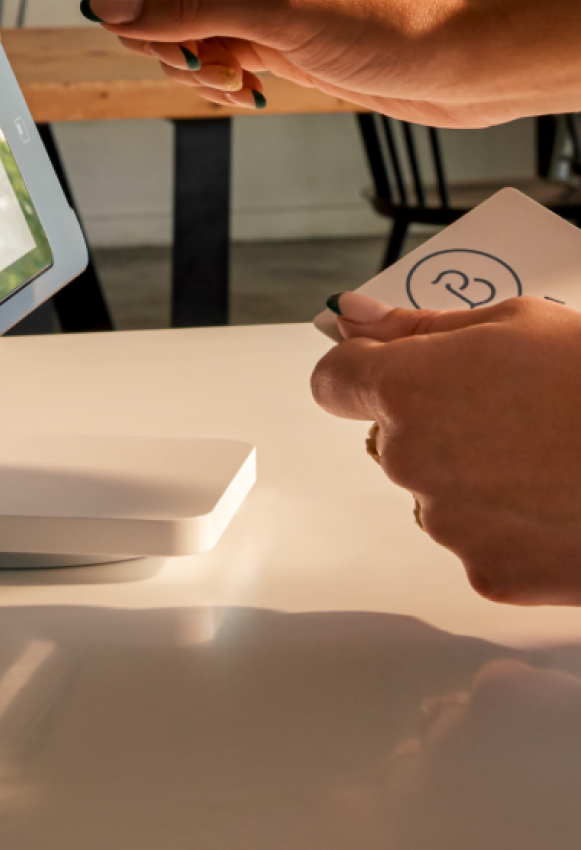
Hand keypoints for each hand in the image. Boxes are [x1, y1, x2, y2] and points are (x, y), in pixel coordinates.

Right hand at [0, 0, 528, 124]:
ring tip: (234, 74)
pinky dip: (202, 76)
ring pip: (159, 18)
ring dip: (178, 57)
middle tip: (199, 51)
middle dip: (148, 19)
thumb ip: (187, 9)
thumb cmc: (394, 16)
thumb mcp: (281, 12)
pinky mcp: (252, 34)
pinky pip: (190, 51)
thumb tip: (107, 5)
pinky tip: (243, 87)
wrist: (458, 62)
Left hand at [312, 292, 580, 603]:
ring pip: (436, 492)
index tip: (390, 370)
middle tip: (515, 412)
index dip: (362, 371)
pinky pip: (477, 543)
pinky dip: (510, 529)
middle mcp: (410, 458)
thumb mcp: (516, 324)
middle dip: (437, 422)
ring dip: (474, 478)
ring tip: (550, 459)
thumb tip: (350, 316)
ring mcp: (446, 522)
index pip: (333, 380)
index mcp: (406, 388)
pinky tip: (560, 505)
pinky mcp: (487, 575)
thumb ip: (418, 326)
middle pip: (392, 437)